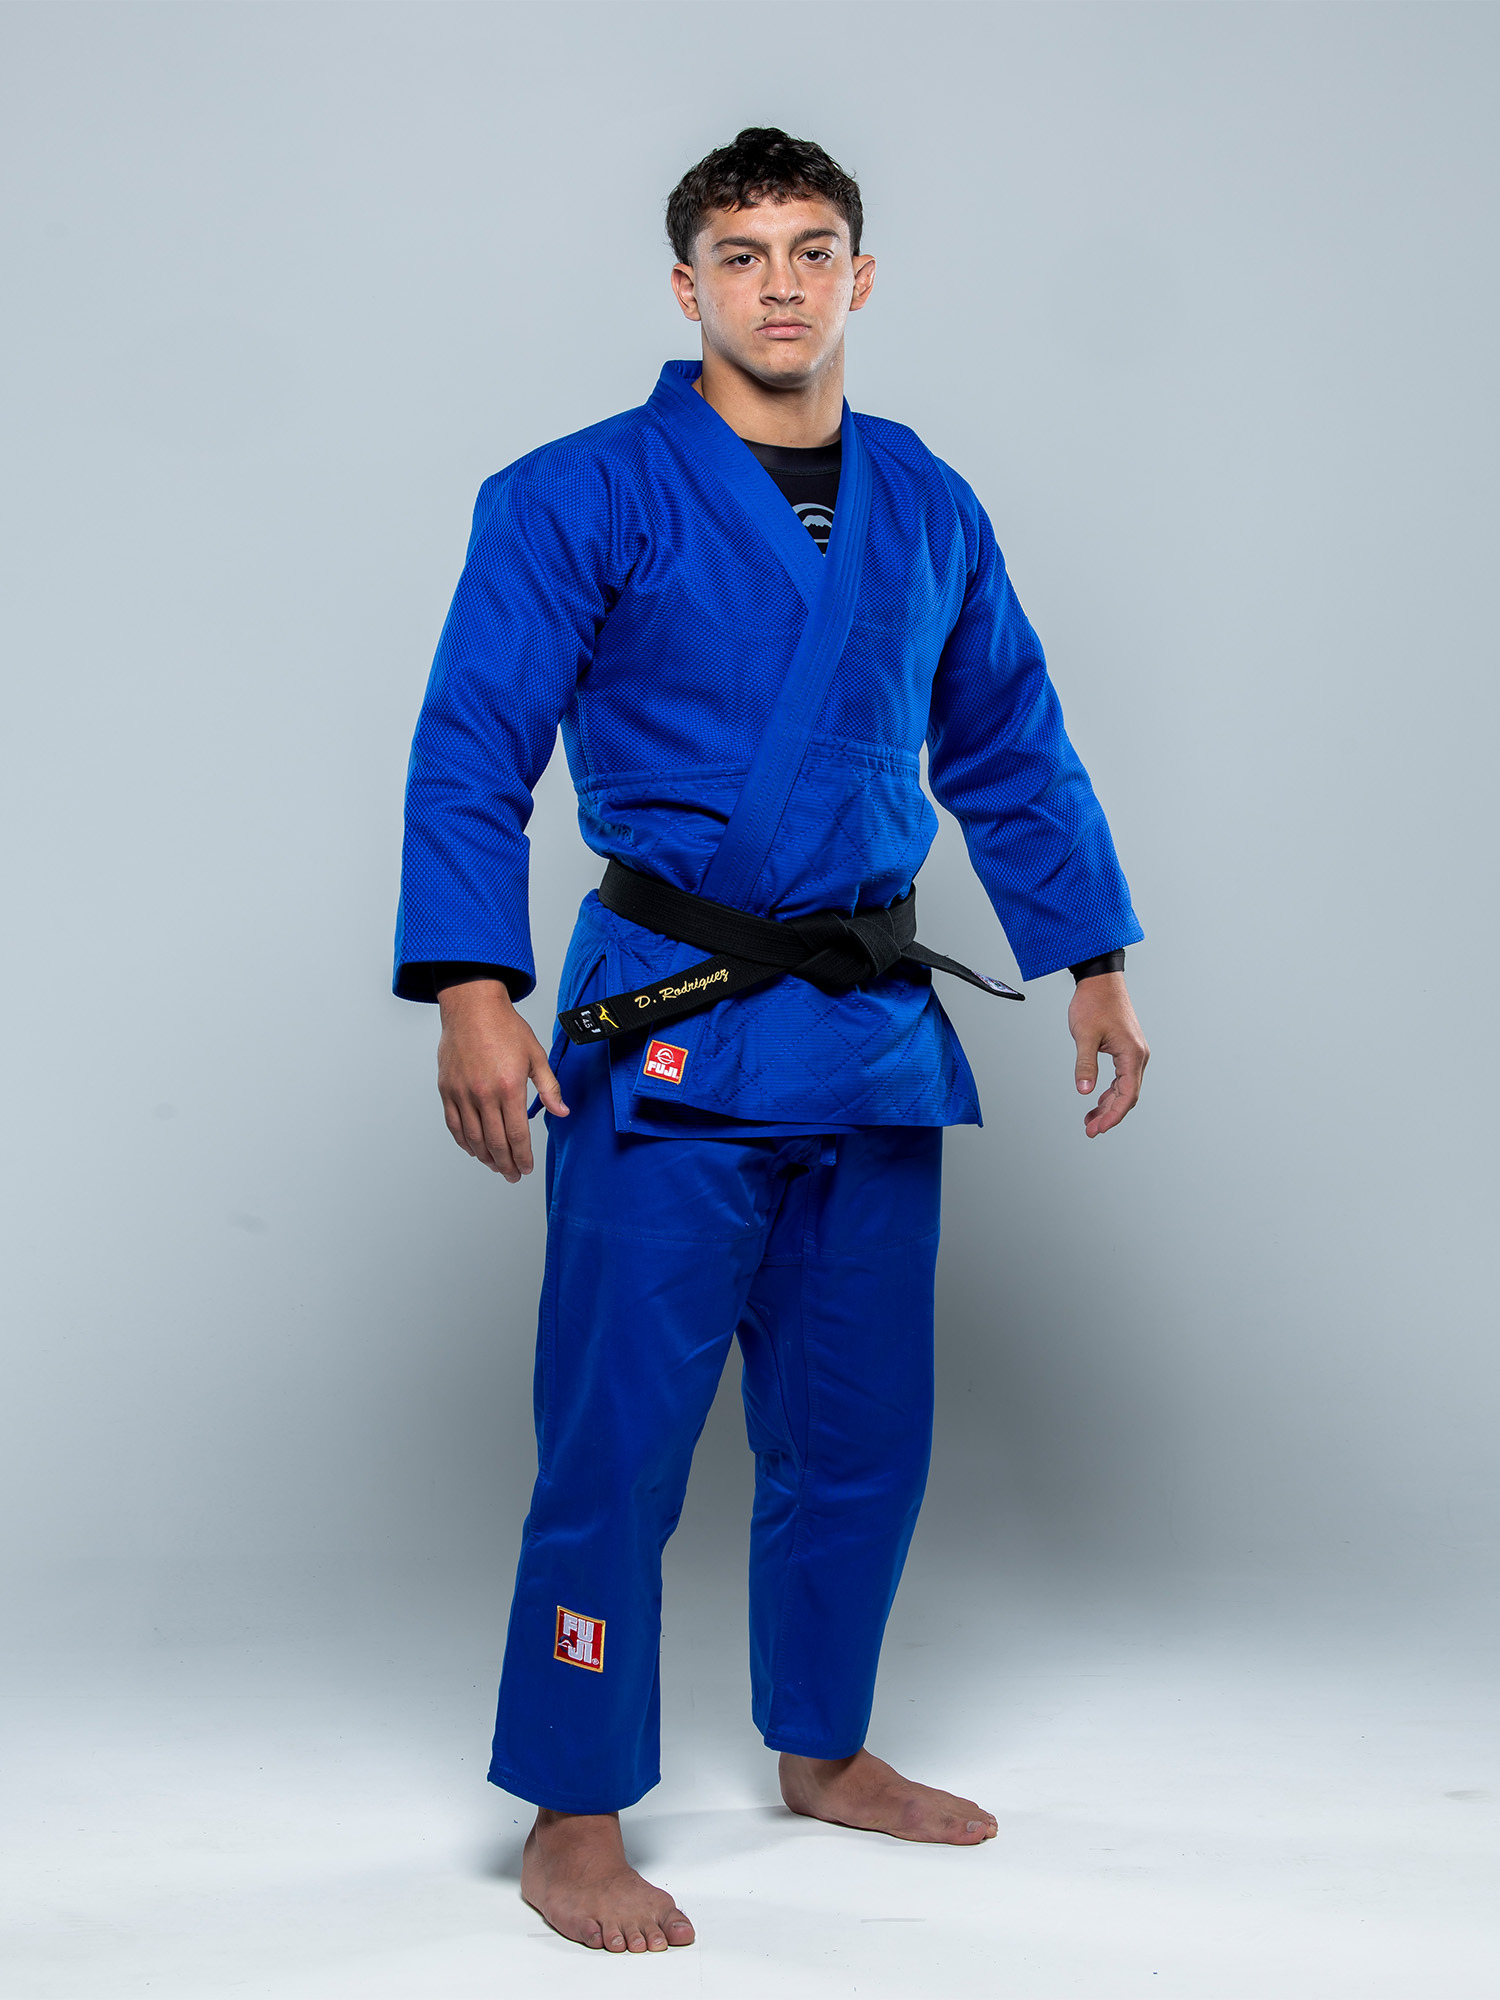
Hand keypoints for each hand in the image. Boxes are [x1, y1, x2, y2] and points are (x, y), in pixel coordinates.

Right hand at [435, 979, 567, 1181]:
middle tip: (513, 1175)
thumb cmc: (504, 1027)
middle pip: (495, 1142)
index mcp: (509, 1087)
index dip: (522, 1156)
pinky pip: (454, 1125)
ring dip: (485, 1157)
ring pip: (473, 1138)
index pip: (516, 1135)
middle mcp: (483, 1094)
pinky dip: (464, 1142)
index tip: (526, 1168)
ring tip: (496, 1166)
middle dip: (506, 1164)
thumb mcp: (536, 1055)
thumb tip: (562, 1112)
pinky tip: (473, 1149)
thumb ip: (549, 1088)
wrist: (472, 1007)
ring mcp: (462, 1093)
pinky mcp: (447, 1090)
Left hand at [1068, 971, 1148, 1138]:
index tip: (1099, 1128)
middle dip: (1110, 1115)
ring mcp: (1133, 1053)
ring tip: (1090, 1121)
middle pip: (1128, 1095)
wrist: (1100, 980)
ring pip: (1124, 1088)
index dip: (1114, 1115)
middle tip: (1090, 1130)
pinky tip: (1096, 1100)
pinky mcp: (1126, 1049)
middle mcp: (1138, 1056)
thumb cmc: (1094, 1003)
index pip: (1127, 1094)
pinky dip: (1109, 1092)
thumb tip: (1085, 1091)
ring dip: (1108, 1105)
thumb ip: (1085, 1064)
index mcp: (1132, 1054)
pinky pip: (1121, 1078)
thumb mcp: (1084, 1036)